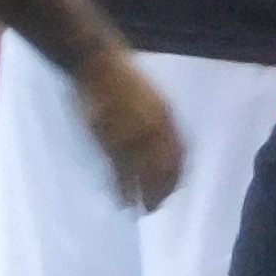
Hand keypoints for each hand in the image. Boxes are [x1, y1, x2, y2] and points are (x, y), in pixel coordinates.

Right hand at [78, 54, 188, 214]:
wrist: (97, 64)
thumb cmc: (122, 77)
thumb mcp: (151, 97)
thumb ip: (158, 121)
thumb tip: (163, 143)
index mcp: (166, 118)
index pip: (178, 155)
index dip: (177, 175)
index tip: (173, 190)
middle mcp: (154, 129)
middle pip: (163, 168)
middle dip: (161, 190)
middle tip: (156, 207)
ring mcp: (131, 134)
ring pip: (141, 173)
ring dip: (143, 194)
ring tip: (141, 211)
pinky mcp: (108, 138)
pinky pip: (118, 170)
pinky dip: (121, 188)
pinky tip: (121, 200)